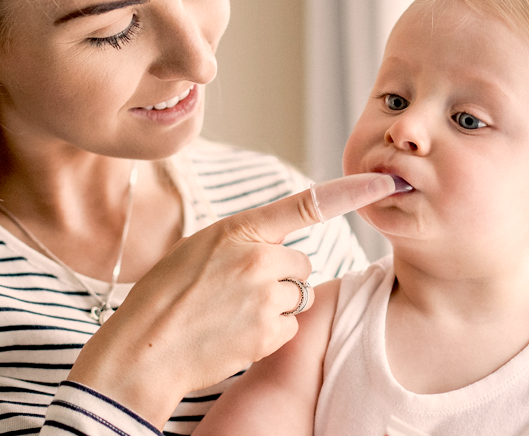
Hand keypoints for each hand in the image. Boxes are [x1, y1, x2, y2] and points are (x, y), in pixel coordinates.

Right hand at [67, 173, 395, 426]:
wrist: (145, 349)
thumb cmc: (165, 296)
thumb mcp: (198, 248)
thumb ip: (241, 240)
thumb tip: (276, 247)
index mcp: (238, 229)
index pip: (304, 205)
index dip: (349, 191)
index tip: (383, 180)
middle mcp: (257, 257)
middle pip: (301, 263)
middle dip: (281, 277)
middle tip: (239, 291)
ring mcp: (264, 295)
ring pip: (297, 296)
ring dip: (276, 305)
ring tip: (232, 314)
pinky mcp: (268, 331)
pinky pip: (290, 326)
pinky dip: (270, 333)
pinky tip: (237, 333)